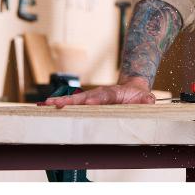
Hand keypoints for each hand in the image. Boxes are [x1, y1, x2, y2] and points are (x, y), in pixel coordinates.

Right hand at [37, 78, 154, 107]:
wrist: (132, 88)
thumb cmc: (138, 96)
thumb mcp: (145, 97)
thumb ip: (147, 100)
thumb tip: (149, 100)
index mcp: (112, 94)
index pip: (102, 97)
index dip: (96, 100)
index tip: (88, 103)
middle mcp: (98, 94)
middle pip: (83, 98)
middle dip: (70, 101)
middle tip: (56, 104)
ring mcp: (91, 97)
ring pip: (74, 100)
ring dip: (59, 102)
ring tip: (45, 105)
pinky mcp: (86, 102)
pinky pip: (72, 104)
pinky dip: (59, 105)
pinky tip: (45, 107)